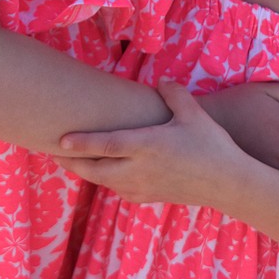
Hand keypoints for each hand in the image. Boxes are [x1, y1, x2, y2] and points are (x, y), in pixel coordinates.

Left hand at [56, 80, 243, 207]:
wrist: (228, 184)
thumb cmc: (211, 145)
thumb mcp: (193, 113)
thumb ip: (173, 94)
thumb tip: (160, 81)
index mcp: (147, 146)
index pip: (105, 145)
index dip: (81, 143)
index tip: (60, 140)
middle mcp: (139, 169)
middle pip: (95, 169)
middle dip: (71, 161)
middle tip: (51, 151)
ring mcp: (142, 187)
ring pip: (103, 182)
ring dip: (86, 171)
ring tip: (70, 159)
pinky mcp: (148, 197)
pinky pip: (117, 190)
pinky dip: (104, 181)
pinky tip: (102, 172)